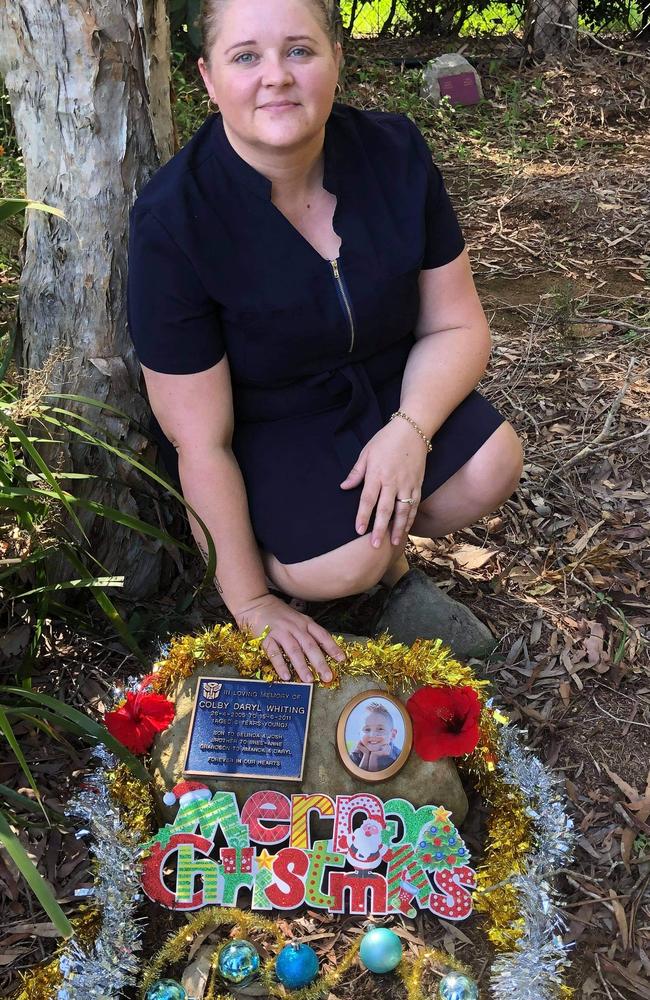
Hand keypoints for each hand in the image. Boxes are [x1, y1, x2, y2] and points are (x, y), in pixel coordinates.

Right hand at [233, 593, 344, 682]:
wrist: (255, 603)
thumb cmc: (278, 613)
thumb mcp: (297, 618)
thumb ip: (308, 631)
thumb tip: (323, 649)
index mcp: (305, 622)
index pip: (322, 635)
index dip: (332, 648)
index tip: (341, 660)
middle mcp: (295, 627)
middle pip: (310, 646)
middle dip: (320, 662)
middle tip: (328, 677)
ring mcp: (281, 632)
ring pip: (294, 650)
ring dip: (302, 666)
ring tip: (309, 680)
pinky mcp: (266, 637)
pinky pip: (274, 653)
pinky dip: (281, 665)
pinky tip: (286, 676)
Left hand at [340, 419, 426, 547]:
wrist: (412, 430)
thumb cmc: (386, 440)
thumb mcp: (366, 453)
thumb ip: (356, 472)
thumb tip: (344, 487)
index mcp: (377, 473)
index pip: (368, 499)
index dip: (363, 516)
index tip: (358, 530)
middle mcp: (392, 481)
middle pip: (386, 509)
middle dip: (380, 528)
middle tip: (374, 545)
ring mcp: (407, 484)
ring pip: (403, 511)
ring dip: (398, 528)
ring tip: (393, 543)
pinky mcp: (418, 484)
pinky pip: (414, 505)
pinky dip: (410, 519)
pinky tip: (406, 529)